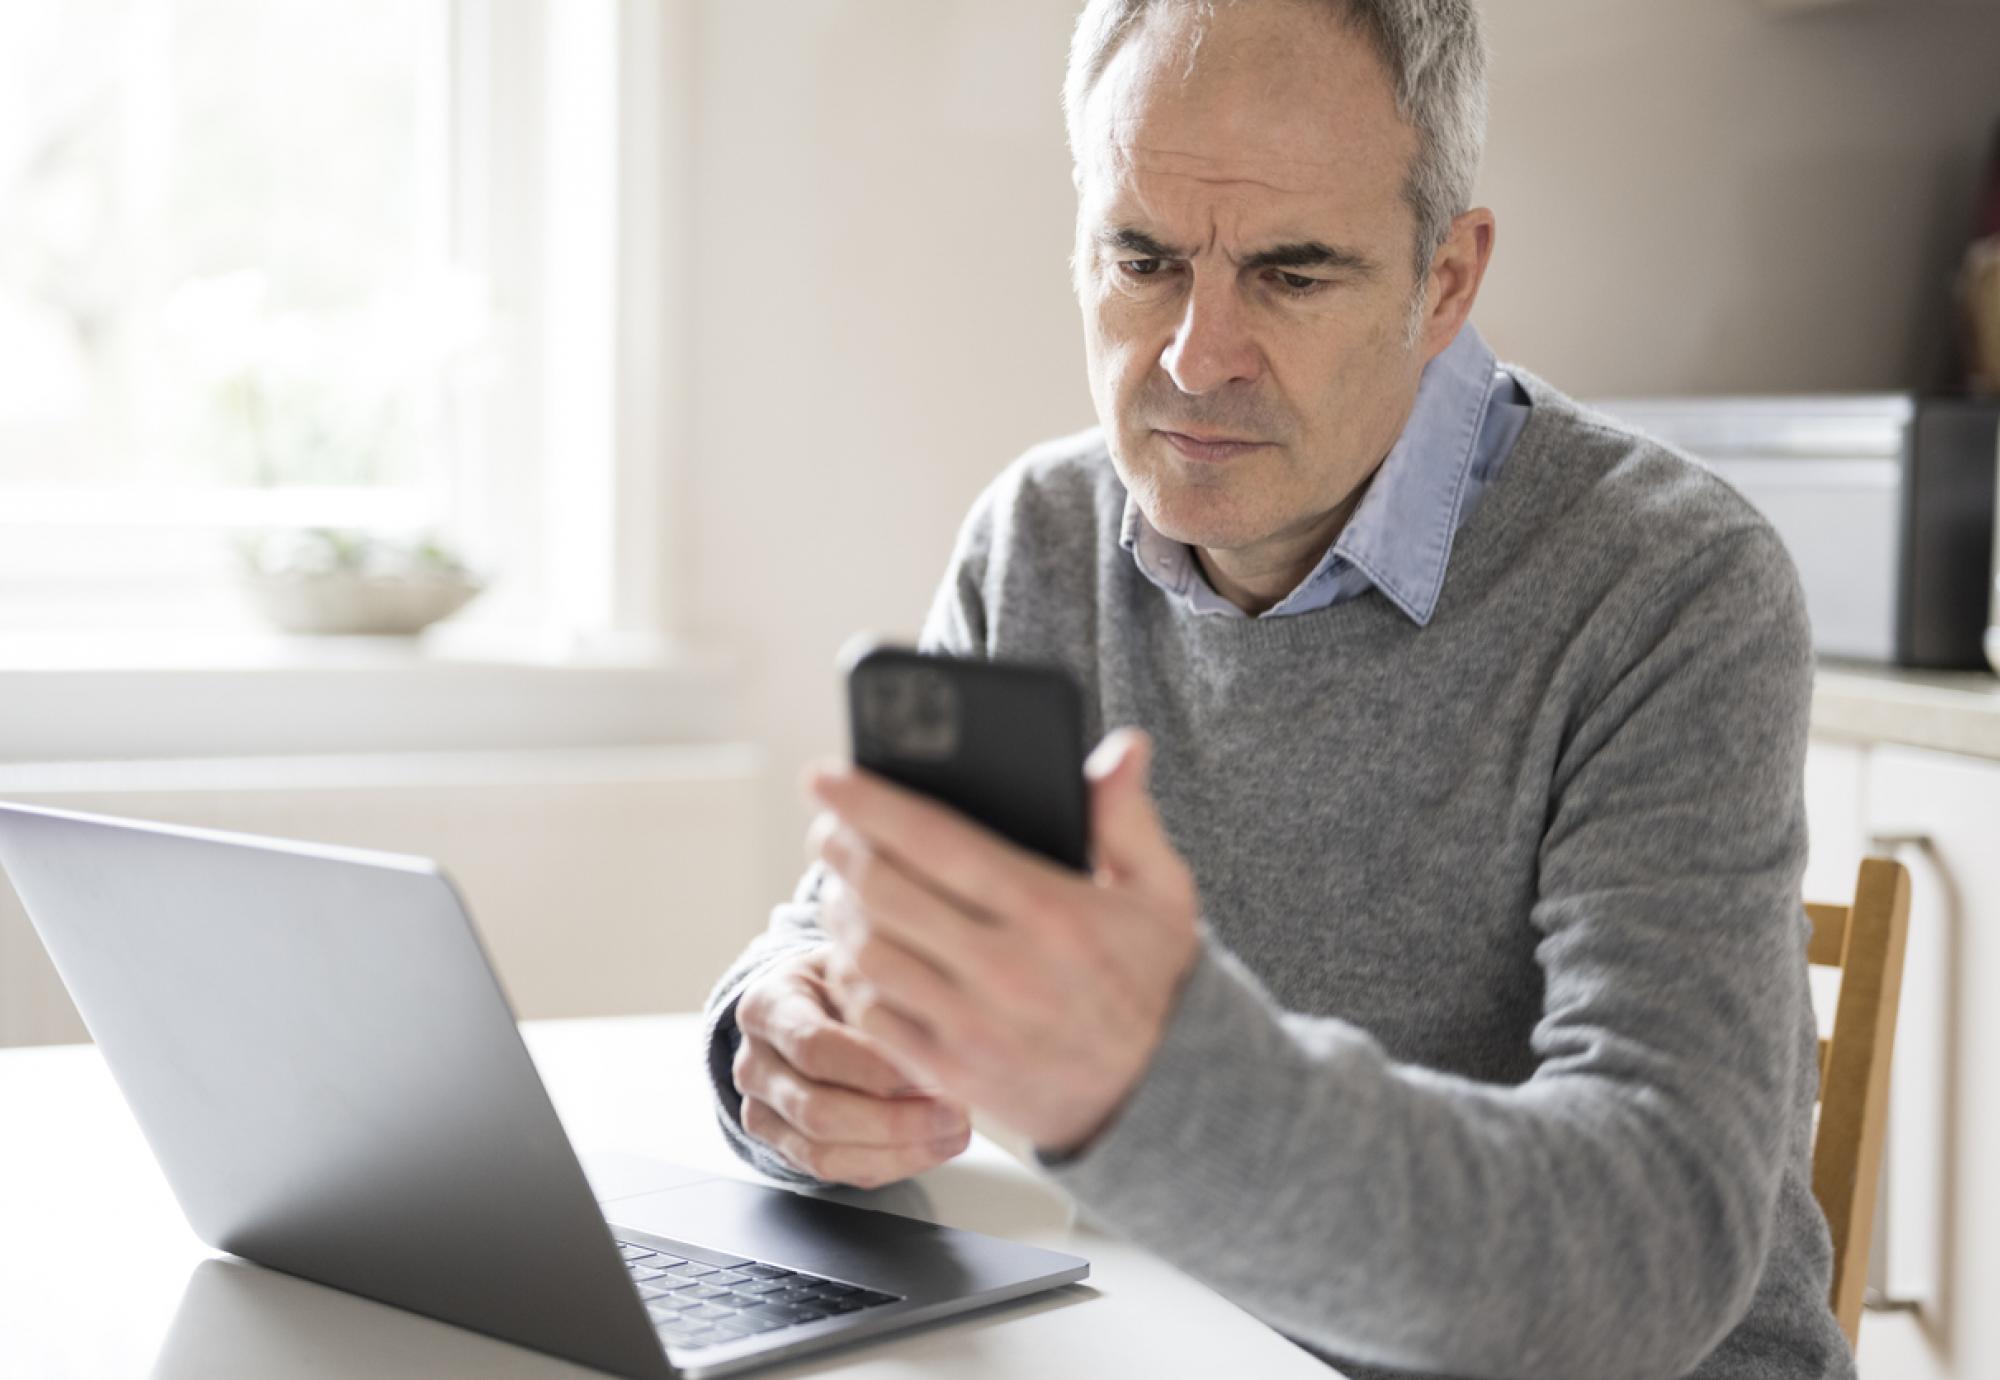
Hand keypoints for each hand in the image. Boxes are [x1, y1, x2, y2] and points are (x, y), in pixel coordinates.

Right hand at [731, 947, 971, 1187]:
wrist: (809, 1005)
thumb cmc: (842, 982)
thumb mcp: (858, 966)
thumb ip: (884, 995)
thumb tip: (941, 1036)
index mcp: (766, 1006)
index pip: (814, 1045)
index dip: (876, 1066)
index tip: (935, 1069)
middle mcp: (752, 1063)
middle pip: (816, 1110)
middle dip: (894, 1120)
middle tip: (955, 1111)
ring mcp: (761, 1111)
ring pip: (823, 1152)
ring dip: (897, 1150)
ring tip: (953, 1133)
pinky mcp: (781, 1148)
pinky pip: (834, 1171)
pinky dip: (889, 1164)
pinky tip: (931, 1146)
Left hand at [809, 728, 1199, 1156]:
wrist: (1166, 1096)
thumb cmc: (1153, 979)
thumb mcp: (1161, 891)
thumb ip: (1127, 816)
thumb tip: (1123, 745)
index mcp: (1050, 909)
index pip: (935, 840)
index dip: (869, 803)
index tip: (824, 777)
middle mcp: (1005, 967)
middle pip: (885, 893)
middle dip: (840, 850)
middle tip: (825, 828)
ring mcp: (975, 1025)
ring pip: (868, 954)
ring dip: (839, 912)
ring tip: (840, 886)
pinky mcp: (956, 1072)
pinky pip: (874, 1018)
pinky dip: (853, 979)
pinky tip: (858, 953)